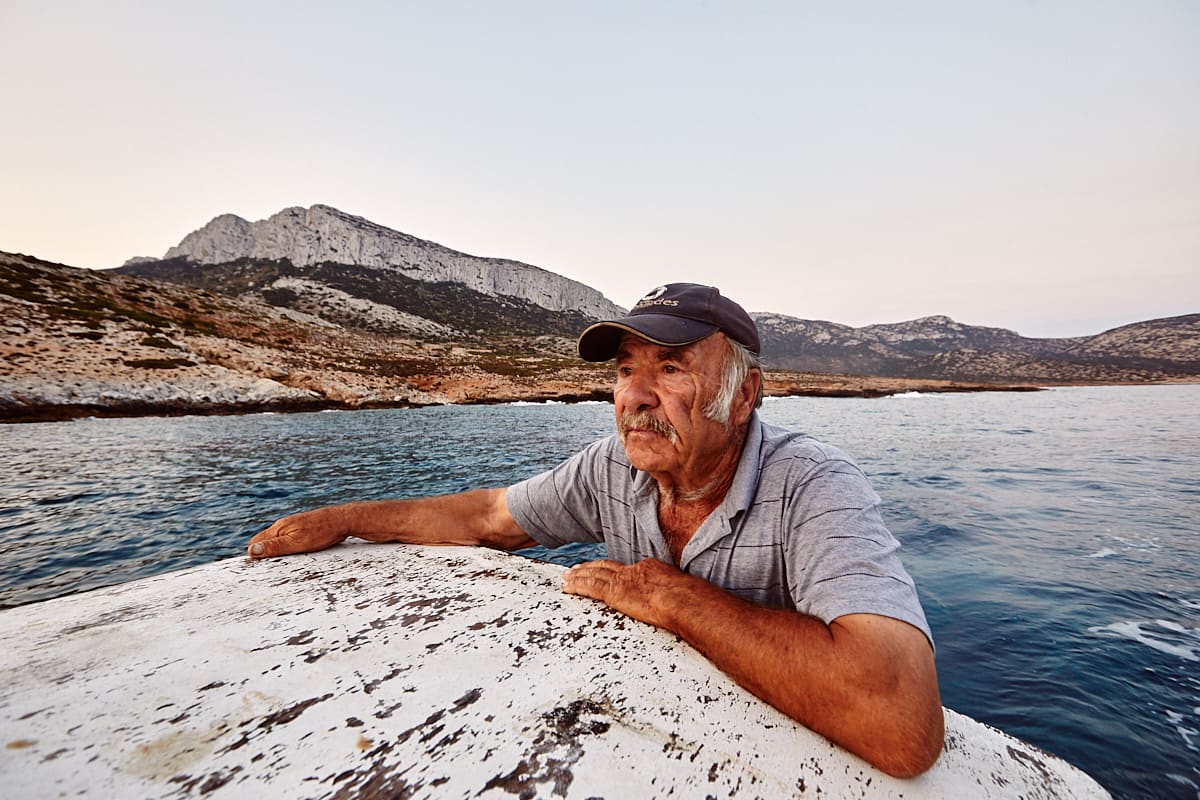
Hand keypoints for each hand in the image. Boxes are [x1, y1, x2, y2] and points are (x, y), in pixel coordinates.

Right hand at [247, 506, 350, 558]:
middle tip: (266, 568)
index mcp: (278, 528)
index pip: (255, 542)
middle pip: (264, 541)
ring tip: (278, 563)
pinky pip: (288, 538)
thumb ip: (275, 547)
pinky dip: (286, 546)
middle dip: (262, 553)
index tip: (256, 569)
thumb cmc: (322, 532)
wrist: (343, 520)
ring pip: (276, 539)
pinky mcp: (302, 527)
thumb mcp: (296, 543)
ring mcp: (293, 525)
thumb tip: (252, 551)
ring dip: (274, 551)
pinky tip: (293, 553)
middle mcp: (283, 525)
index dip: (254, 555)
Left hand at [563, 557, 696, 629]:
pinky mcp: (615, 593)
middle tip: (576, 568)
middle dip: (590, 567)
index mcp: (651, 568)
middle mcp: (634, 570)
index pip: (627, 568)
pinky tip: (568, 587)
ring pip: (594, 575)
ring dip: (579, 576)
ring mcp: (624, 581)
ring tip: (567, 577)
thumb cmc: (691, 600)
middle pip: (606, 566)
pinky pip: (591, 587)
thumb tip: (681, 604)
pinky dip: (577, 586)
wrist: (684, 599)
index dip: (613, 568)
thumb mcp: (685, 591)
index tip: (605, 569)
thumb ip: (677, 595)